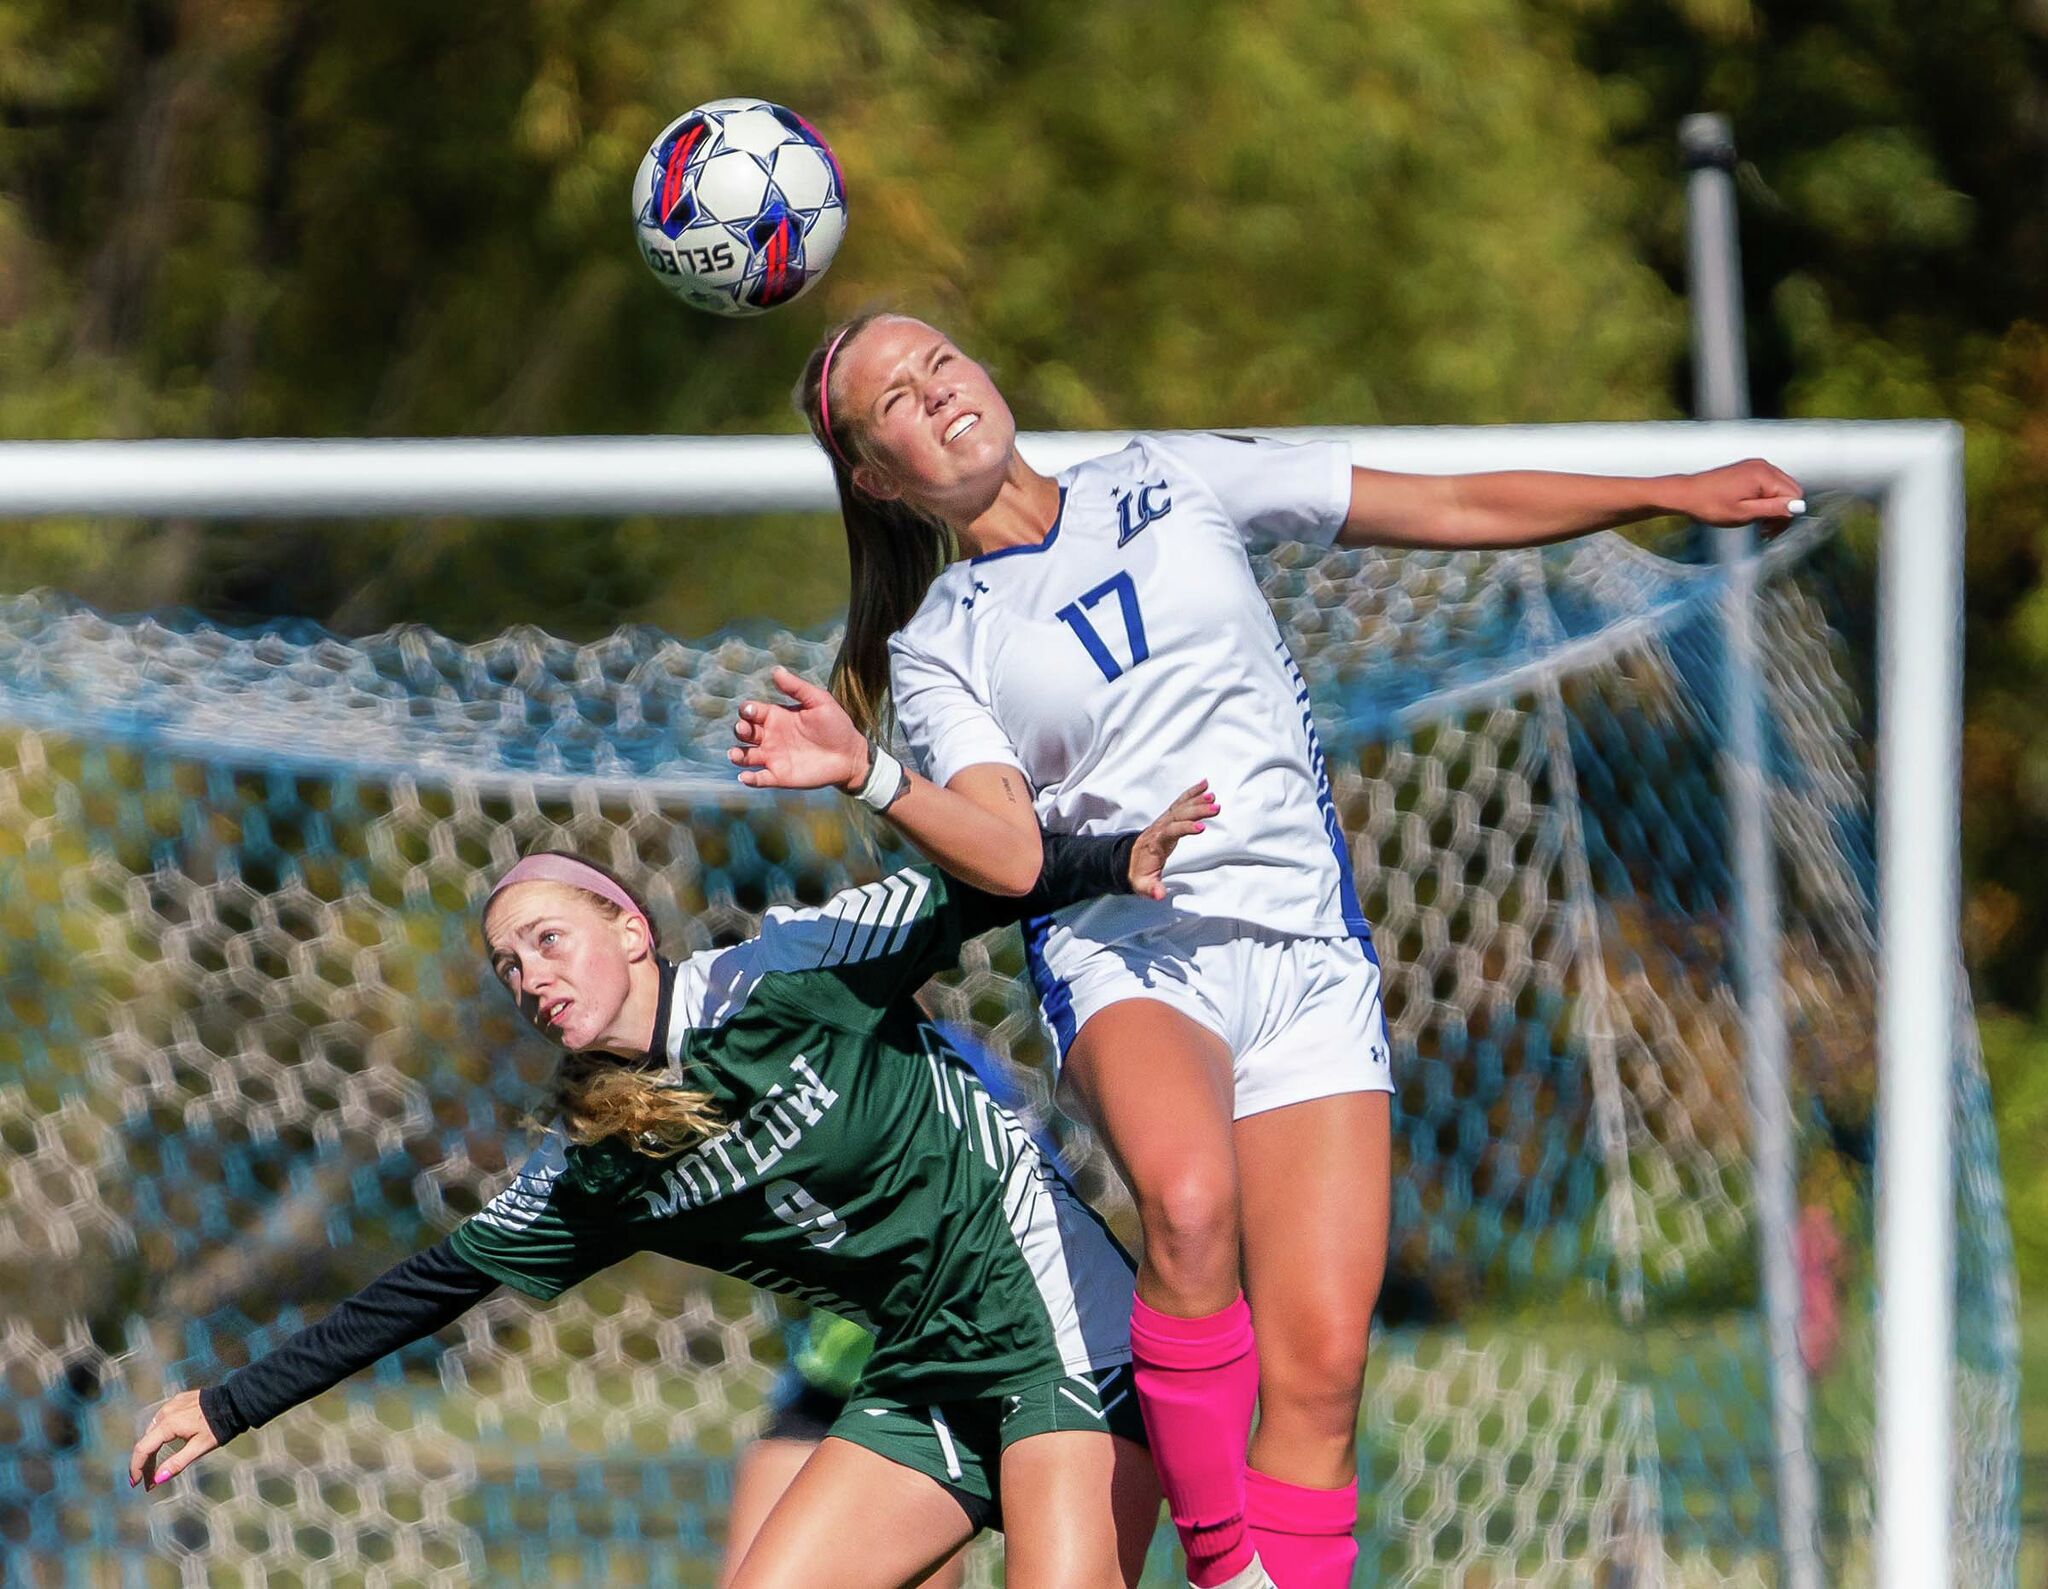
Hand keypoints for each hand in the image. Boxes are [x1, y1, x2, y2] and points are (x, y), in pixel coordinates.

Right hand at [129, 1389, 219, 1489]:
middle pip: (146, 1441)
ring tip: (155, 1469)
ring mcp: (170, 1405)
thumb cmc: (219, 1426)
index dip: (136, 1468)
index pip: (143, 1449)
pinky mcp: (177, 1401)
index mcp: (168, 1424)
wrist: (235, 1402)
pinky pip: (161, 1421)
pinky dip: (158, 1437)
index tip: (136, 1484)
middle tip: (148, 1483)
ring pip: (152, 1431)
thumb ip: (177, 1463)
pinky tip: (163, 1447)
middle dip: (144, 1464)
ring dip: (151, 1450)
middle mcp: (165, 1412)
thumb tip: (157, 1480)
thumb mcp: (200, 1447)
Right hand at [729, 667, 872, 792]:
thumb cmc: (836, 726)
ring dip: (737, 755)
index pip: (752, 711)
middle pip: (744, 732)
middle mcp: (771, 736)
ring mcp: (773, 757)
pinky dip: (749, 779)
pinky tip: (745, 777)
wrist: (851, 755)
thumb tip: (776, 670)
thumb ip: (797, 687)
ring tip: (736, 755)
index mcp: (777, 716)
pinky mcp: (780, 776)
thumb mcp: (819, 701)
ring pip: (745, 756)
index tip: (751, 711)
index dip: (746, 710)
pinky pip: (759, 779)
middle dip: (740, 730)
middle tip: (745, 731)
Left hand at [1129, 781, 1219, 900]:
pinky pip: (1181, 802)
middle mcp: (1160, 828)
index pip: (1170, 831)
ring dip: (1197, 800)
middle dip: (1196, 810)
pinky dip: (1192, 793)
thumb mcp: (1143, 885)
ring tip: (1213, 797)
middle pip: (1178, 815)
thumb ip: (1152, 889)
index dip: (1185, 828)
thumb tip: (1159, 895)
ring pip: (1181, 807)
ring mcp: (1164, 821)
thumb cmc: (1139, 873)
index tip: (1202, 827)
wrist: (1128, 860)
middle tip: (1215, 807)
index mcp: (1155, 843)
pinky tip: (1205, 785)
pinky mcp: (1169, 818)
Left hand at [1671, 459, 1805, 530]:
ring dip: (1774, 508)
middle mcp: (1764, 466)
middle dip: (1782, 513)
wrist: (1686, 494)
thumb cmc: (1710, 505)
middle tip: (1764, 531)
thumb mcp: (1743, 513)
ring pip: (1781, 489)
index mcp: (1764, 475)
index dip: (1786, 516)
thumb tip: (1799, 507)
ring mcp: (1756, 466)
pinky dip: (1765, 500)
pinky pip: (1768, 485)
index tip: (1768, 531)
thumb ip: (1773, 509)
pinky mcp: (1750, 469)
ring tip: (1757, 524)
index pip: (1795, 496)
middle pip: (1791, 491)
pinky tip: (1752, 512)